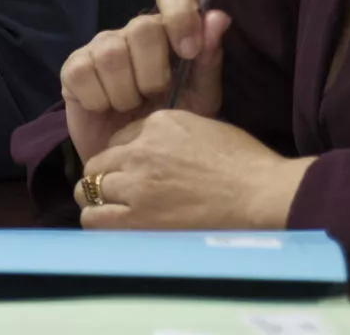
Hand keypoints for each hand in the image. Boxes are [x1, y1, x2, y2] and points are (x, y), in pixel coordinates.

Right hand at [61, 0, 230, 162]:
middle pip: (142, 27)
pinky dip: (99, 99)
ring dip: (126, 92)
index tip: (188, 50)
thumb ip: (208, 58)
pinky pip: (84, 73)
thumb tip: (219, 17)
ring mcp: (100, 48)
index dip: (180, 12)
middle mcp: (132, 32)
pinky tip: (106, 108)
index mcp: (168, 30)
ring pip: (112, 53)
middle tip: (155, 97)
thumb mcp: (200, 98)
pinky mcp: (74, 69)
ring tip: (131, 108)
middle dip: (153, 72)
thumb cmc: (172, 126)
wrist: (136, 164)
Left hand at [75, 109, 313, 229]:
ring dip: (97, 200)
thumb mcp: (205, 129)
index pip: (121, 138)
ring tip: (114, 212)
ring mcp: (137, 184)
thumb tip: (158, 152)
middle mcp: (141, 150)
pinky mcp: (139, 217)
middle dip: (105, 177)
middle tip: (118, 193)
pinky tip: (115, 226)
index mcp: (159, 123)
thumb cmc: (246, 165)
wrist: (261, 194)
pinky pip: (96, 219)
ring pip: (88, 190)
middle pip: (98, 163)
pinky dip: (99, 221)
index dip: (124, 157)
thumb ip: (173, 137)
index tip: (134, 172)